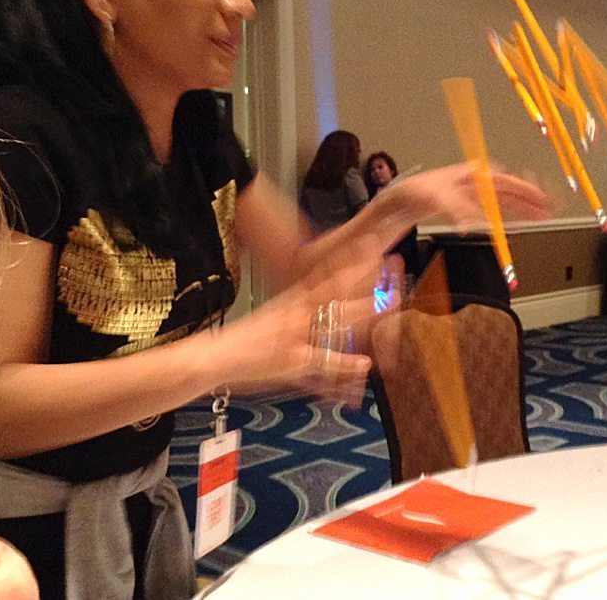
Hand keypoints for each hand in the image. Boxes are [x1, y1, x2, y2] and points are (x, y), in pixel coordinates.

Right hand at [202, 238, 382, 404]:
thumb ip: (302, 309)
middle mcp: (296, 311)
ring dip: (363, 309)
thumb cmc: (246, 343)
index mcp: (293, 300)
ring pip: (334, 316)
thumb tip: (320, 304)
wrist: (214, 356)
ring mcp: (294, 334)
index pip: (326, 273)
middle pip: (335, 286)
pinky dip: (343, 363)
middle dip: (363, 272)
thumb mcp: (277, 320)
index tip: (372, 243)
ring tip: (391, 302)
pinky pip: (321, 359)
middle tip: (390, 256)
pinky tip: (364, 362)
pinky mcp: (291, 359)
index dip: (350, 259)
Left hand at [380, 163, 551, 233]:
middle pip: (512, 189)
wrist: (404, 198)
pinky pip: (497, 208)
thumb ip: (456, 210)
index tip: (542, 196)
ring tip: (545, 214)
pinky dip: (510, 213)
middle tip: (553, 207)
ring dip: (525, 207)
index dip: (526, 189)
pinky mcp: (471, 204)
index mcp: (473, 174)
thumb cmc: (417, 190)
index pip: (506, 181)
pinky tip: (522, 220)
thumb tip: (471, 224)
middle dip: (532, 198)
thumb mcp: (437, 198)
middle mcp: (478, 181)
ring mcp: (476, 193)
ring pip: (507, 199)